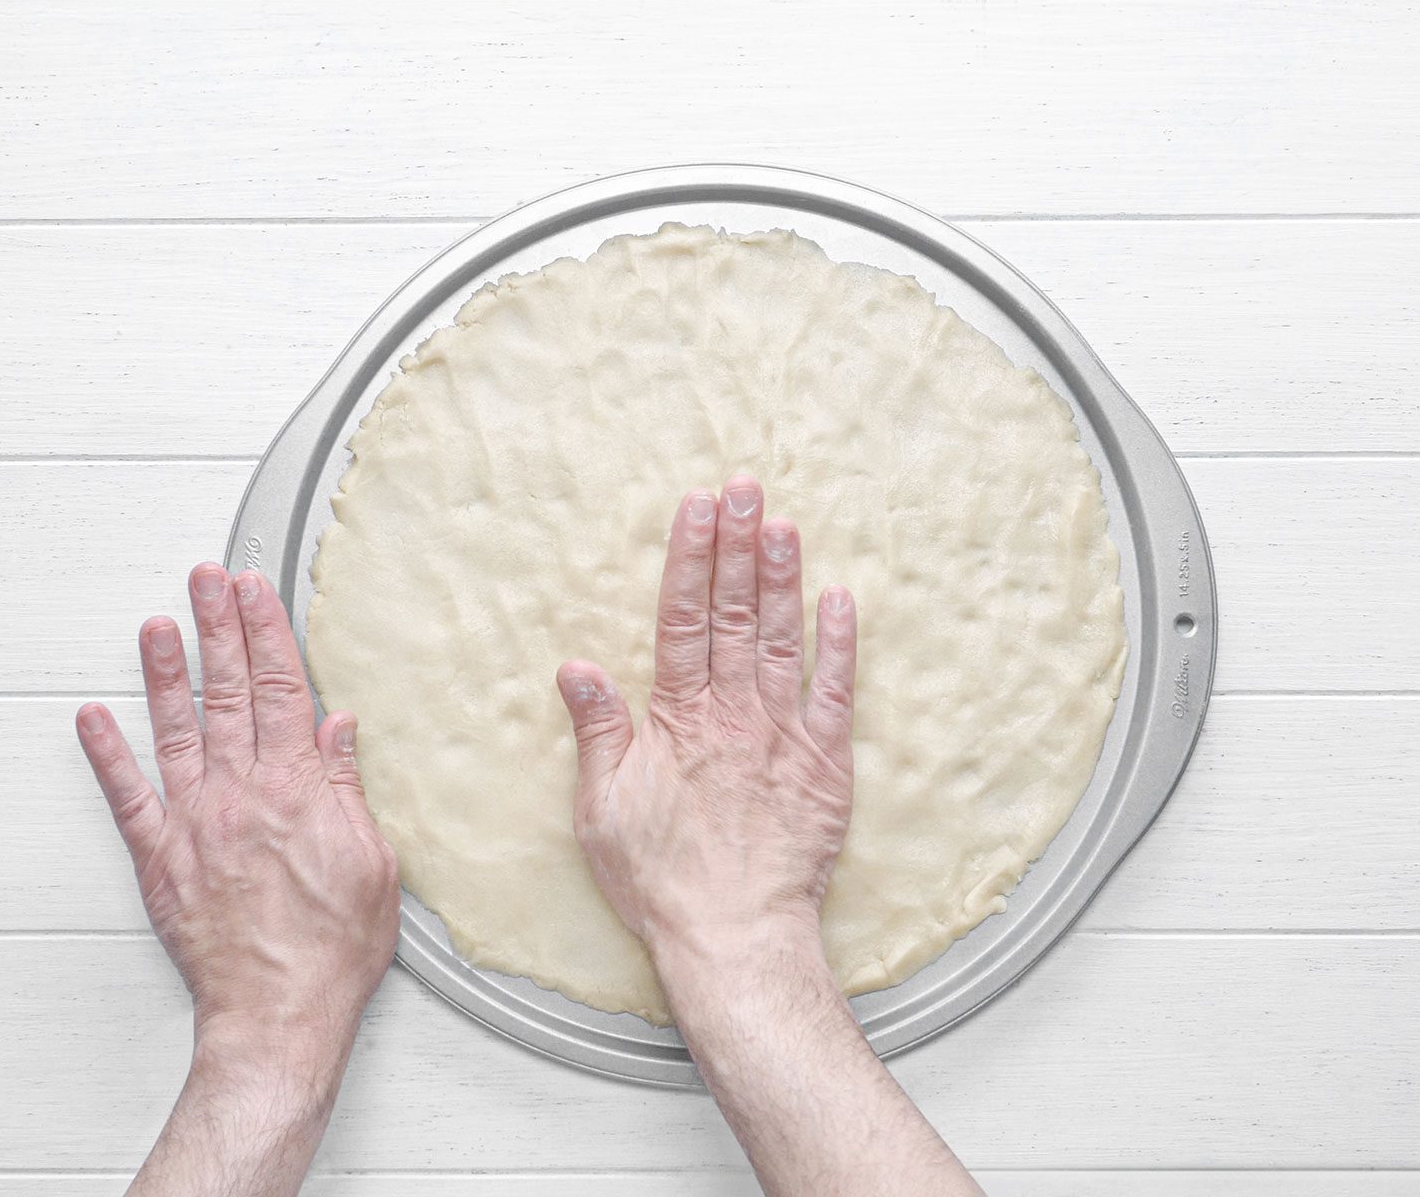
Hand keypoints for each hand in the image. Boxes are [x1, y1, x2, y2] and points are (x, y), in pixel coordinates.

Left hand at [76, 564, 399, 1078]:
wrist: (280, 1011)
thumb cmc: (332, 948)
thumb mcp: (373, 860)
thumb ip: (348, 787)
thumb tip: (339, 729)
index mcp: (299, 788)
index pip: (283, 689)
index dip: (268, 632)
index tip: (256, 590)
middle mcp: (242, 793)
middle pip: (230, 692)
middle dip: (219, 628)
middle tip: (206, 579)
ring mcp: (196, 822)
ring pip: (177, 728)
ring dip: (166, 671)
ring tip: (157, 625)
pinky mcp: (161, 859)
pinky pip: (128, 796)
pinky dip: (107, 755)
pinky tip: (93, 717)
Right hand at [556, 477, 856, 967]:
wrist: (735, 934)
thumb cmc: (662, 879)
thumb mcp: (601, 808)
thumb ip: (598, 730)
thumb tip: (577, 666)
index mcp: (677, 716)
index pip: (682, 617)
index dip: (690, 556)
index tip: (697, 505)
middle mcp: (732, 711)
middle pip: (734, 611)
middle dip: (738, 544)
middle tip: (745, 486)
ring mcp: (783, 732)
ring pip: (783, 637)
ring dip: (784, 577)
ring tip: (785, 522)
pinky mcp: (824, 762)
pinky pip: (835, 691)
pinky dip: (840, 644)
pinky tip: (842, 598)